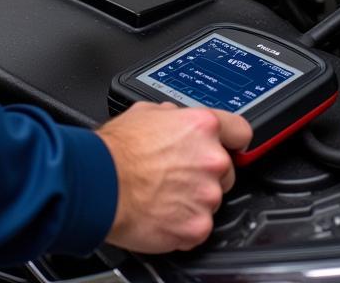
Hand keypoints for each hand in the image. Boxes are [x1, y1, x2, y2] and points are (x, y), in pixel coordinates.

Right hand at [97, 102, 252, 252]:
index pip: (240, 131)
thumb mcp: (146, 112)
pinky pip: (199, 227)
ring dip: (194, 200)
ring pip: (211, 199)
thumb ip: (174, 115)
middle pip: (226, 169)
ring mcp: (207, 194)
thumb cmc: (116, 150)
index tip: (229, 147)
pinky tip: (163, 213)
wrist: (99, 183)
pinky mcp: (197, 225)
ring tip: (164, 195)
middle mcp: (212, 158)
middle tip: (177, 176)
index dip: (232, 140)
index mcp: (202, 126)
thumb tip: (177, 118)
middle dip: (205, 174)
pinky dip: (184, 225)